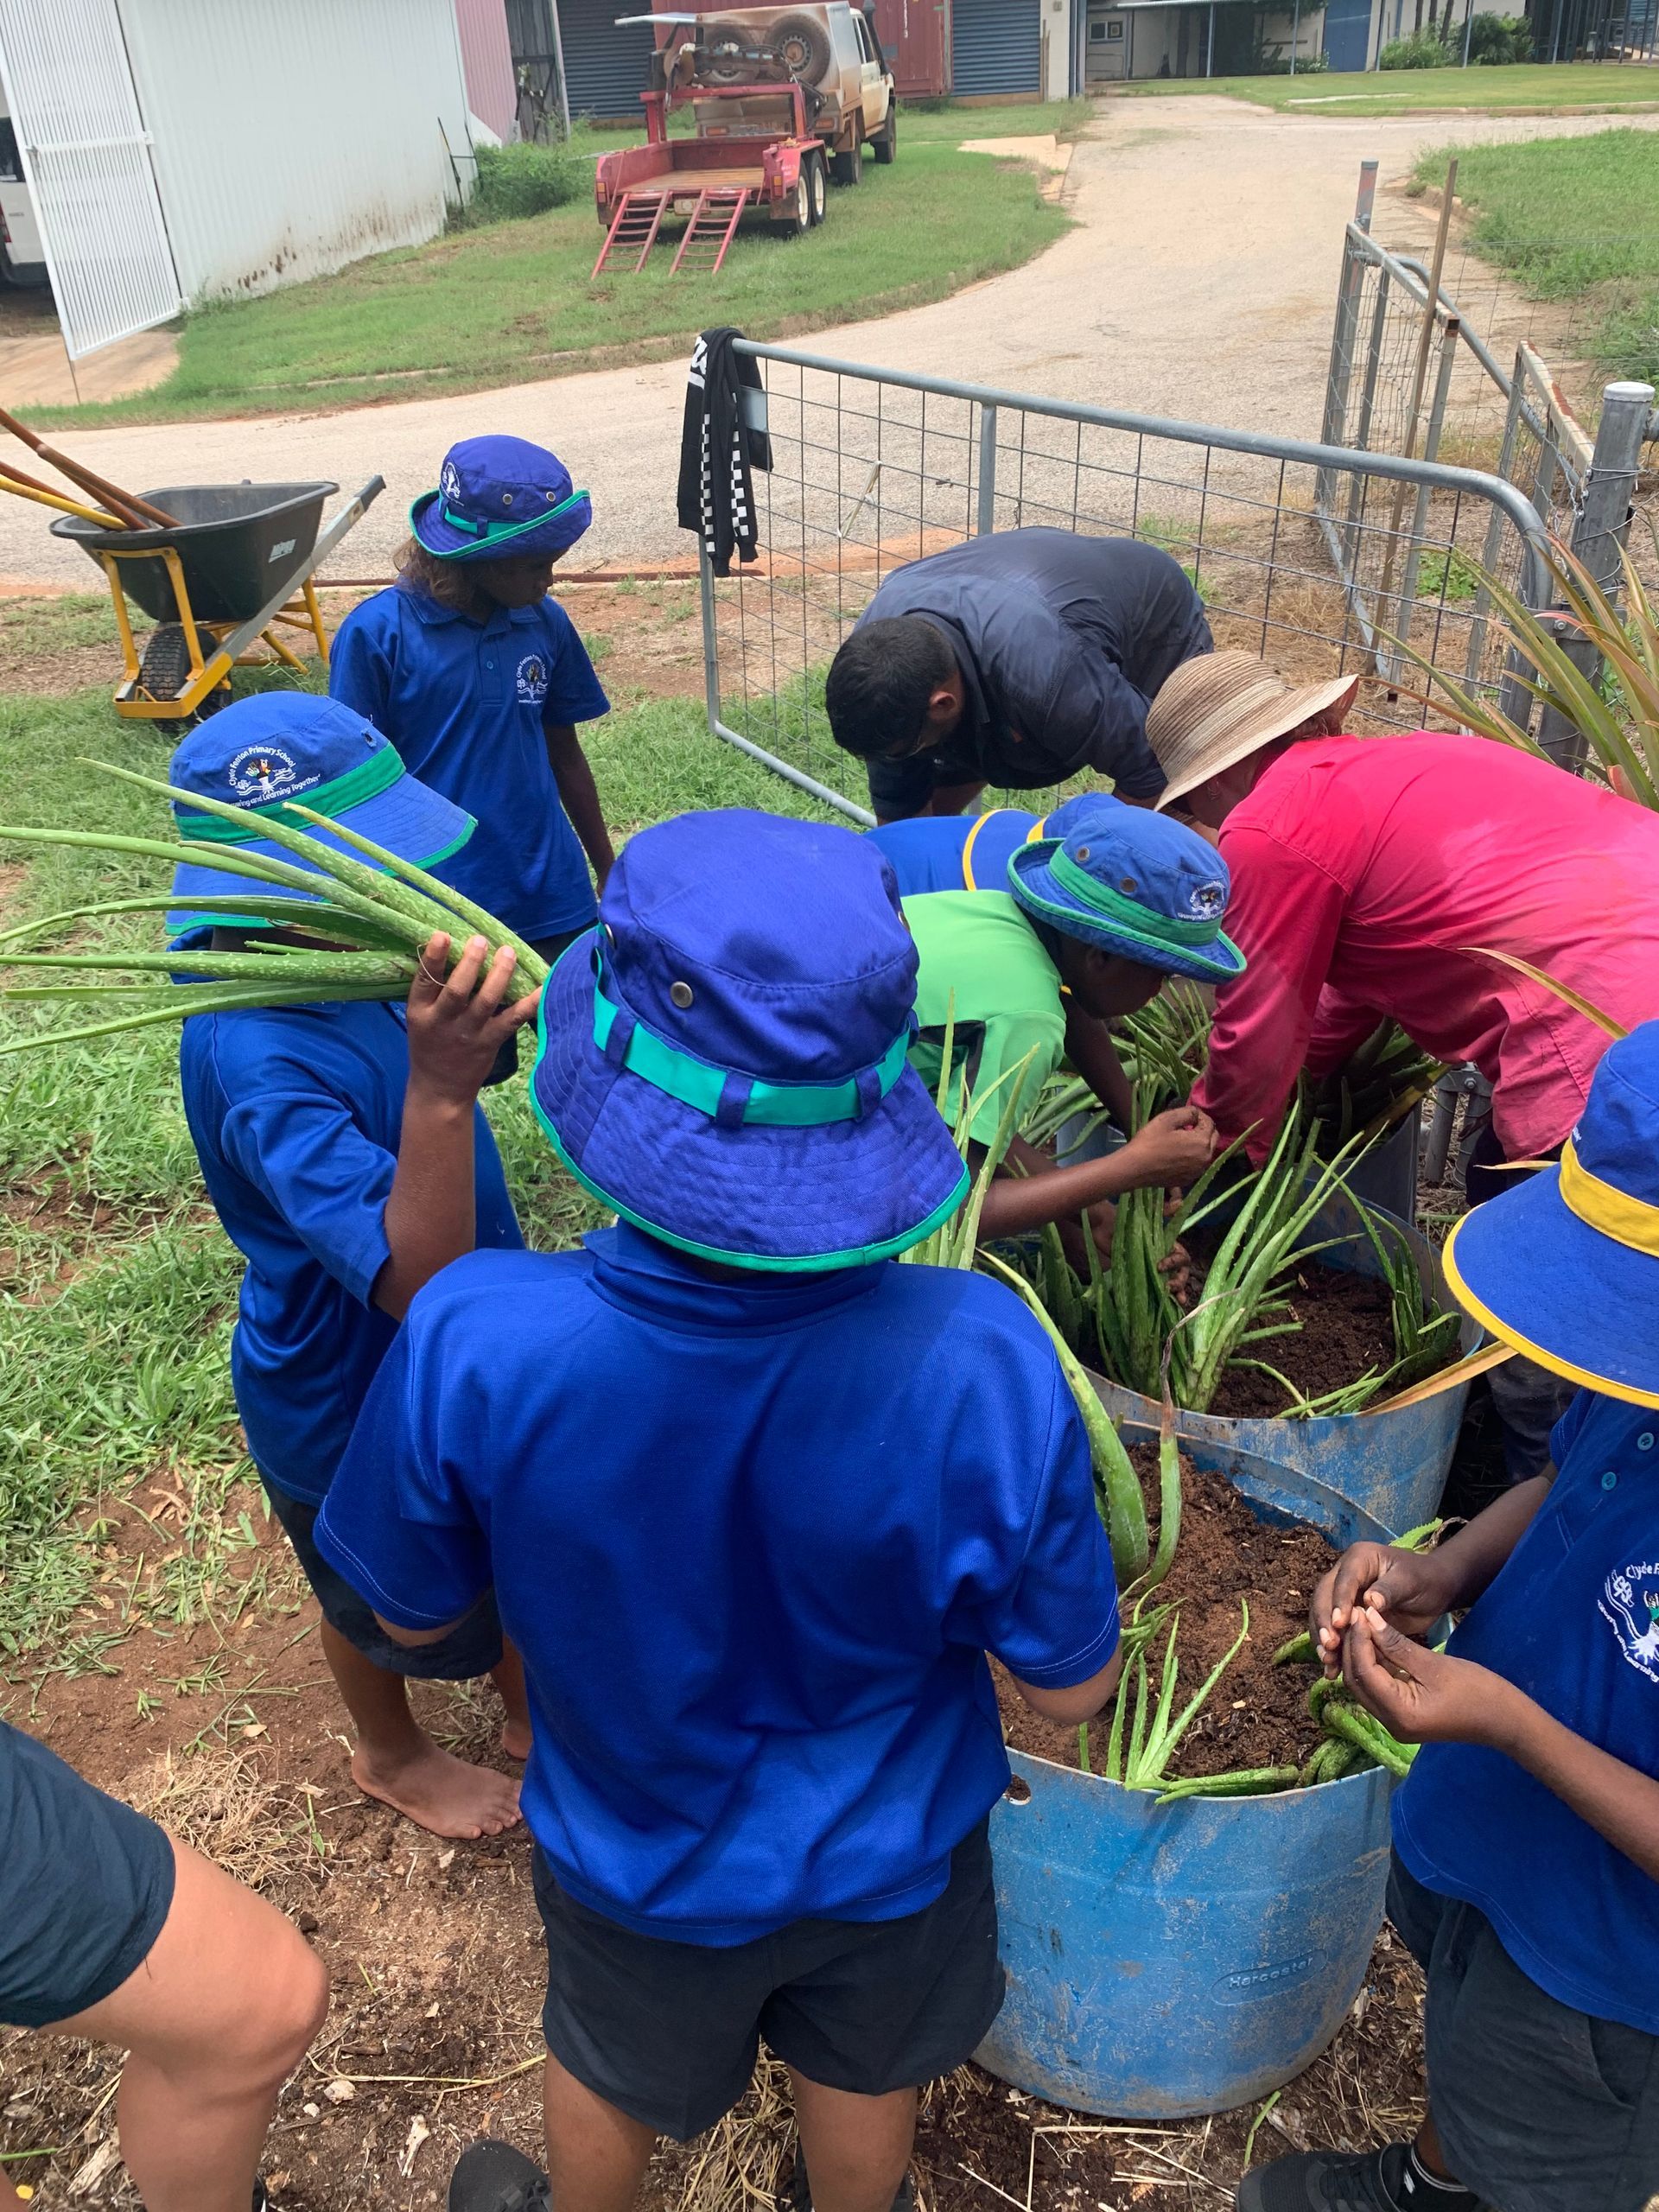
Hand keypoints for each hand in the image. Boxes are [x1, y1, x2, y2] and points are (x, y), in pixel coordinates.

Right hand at [405, 932, 540, 1107]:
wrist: (440, 1088)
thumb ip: (433, 991)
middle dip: (470, 963)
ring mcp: (469, 1033)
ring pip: (487, 1000)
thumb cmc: (430, 1044)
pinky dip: (529, 1003)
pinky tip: (543, 987)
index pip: (424, 981)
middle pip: (457, 989)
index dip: (432, 958)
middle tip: (481, 941)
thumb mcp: (420, 1018)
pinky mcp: (491, 1042)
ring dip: (499, 975)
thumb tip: (454, 948)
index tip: (442, 935)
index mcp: (421, 1012)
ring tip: (508, 953)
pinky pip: (513, 1019)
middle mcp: (444, 1022)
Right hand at [1121, 1104, 1216, 1190]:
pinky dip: (1193, 1158)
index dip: (1199, 1116)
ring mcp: (1198, 1172)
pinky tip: (1179, 1155)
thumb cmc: (1150, 1141)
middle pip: (1213, 1138)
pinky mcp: (1189, 1180)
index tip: (1187, 1116)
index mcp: (1202, 1142)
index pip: (1210, 1123)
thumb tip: (1196, 1114)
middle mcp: (1206, 1158)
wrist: (1135, 1168)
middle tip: (1187, 1127)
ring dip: (1200, 1144)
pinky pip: (1197, 1165)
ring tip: (1183, 1140)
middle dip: (1203, 1130)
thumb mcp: (1167, 1119)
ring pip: (1206, 1153)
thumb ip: (1188, 1112)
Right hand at [1311, 1540, 1452, 1674]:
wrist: (1434, 1589)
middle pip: (1324, 1597)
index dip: (1339, 1602)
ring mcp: (1343, 1594)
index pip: (1343, 1580)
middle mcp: (1344, 1574)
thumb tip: (1368, 1602)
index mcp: (1359, 1558)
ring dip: (1323, 1639)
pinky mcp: (1347, 1614)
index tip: (1339, 1624)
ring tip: (1328, 1662)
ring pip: (1324, 1616)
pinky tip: (1333, 1669)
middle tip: (1329, 1646)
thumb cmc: (1425, 1580)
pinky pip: (1334, 1631)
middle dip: (1324, 1622)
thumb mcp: (1411, 1581)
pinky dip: (1332, 1649)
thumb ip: (1390, 1590)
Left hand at [1341, 1608, 1527, 1751]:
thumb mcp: (1434, 1664)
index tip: (1359, 1611)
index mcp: (1399, 1714)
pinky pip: (1379, 1688)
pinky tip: (1376, 1640)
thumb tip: (1368, 1617)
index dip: (1357, 1640)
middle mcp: (1391, 1724)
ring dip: (1361, 1655)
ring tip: (1364, 1623)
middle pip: (1357, 1681)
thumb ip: (1397, 1643)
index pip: (1363, 1672)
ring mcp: (1396, 1722)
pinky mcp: (1403, 1716)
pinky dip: (1375, 1665)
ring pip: (1365, 1685)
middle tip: (1357, 1614)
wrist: (1506, 1719)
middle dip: (1353, 1647)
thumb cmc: (1477, 1690)